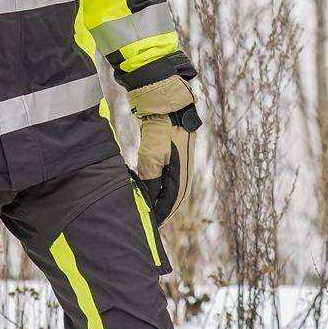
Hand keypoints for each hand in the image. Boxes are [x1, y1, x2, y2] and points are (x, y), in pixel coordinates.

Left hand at [127, 76, 200, 226]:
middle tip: (145, 222)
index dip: (158, 216)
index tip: (148, 226)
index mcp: (181, 176)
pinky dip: (154, 185)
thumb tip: (148, 200)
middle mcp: (183, 173)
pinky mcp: (171, 155)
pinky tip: (144, 188)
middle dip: (158, 210)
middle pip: (170, 199)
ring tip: (144, 208)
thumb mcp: (151, 158)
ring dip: (156, 198)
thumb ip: (150, 181)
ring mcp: (178, 163)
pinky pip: (163, 177)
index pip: (170, 204)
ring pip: (166, 188)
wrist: (167, 102)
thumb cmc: (161, 130)